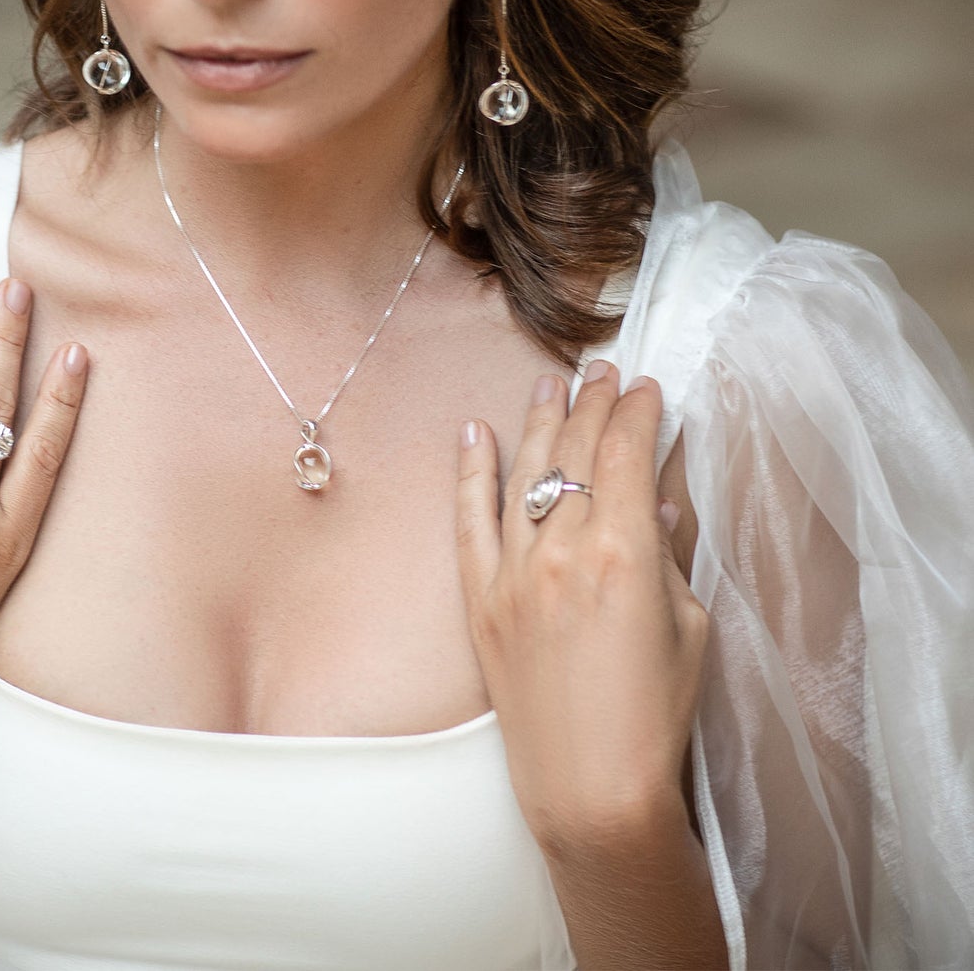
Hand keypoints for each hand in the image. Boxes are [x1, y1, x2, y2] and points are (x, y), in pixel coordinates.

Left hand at [453, 364, 708, 855]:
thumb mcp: (689, 628)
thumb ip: (669, 557)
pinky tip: (474, 431)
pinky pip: (469, 519)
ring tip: (551, 383)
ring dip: (540, 421)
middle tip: (604, 370)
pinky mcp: (480, 597)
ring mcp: (514, 571)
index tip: (648, 387)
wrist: (590, 788)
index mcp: (626, 553)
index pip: (628, 455)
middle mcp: (564, 549)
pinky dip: (470, 471)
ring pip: (526, 472)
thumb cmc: (655, 715)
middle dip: (594, 403)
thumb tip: (656, 504)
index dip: (638, 413)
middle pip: (578, 452)